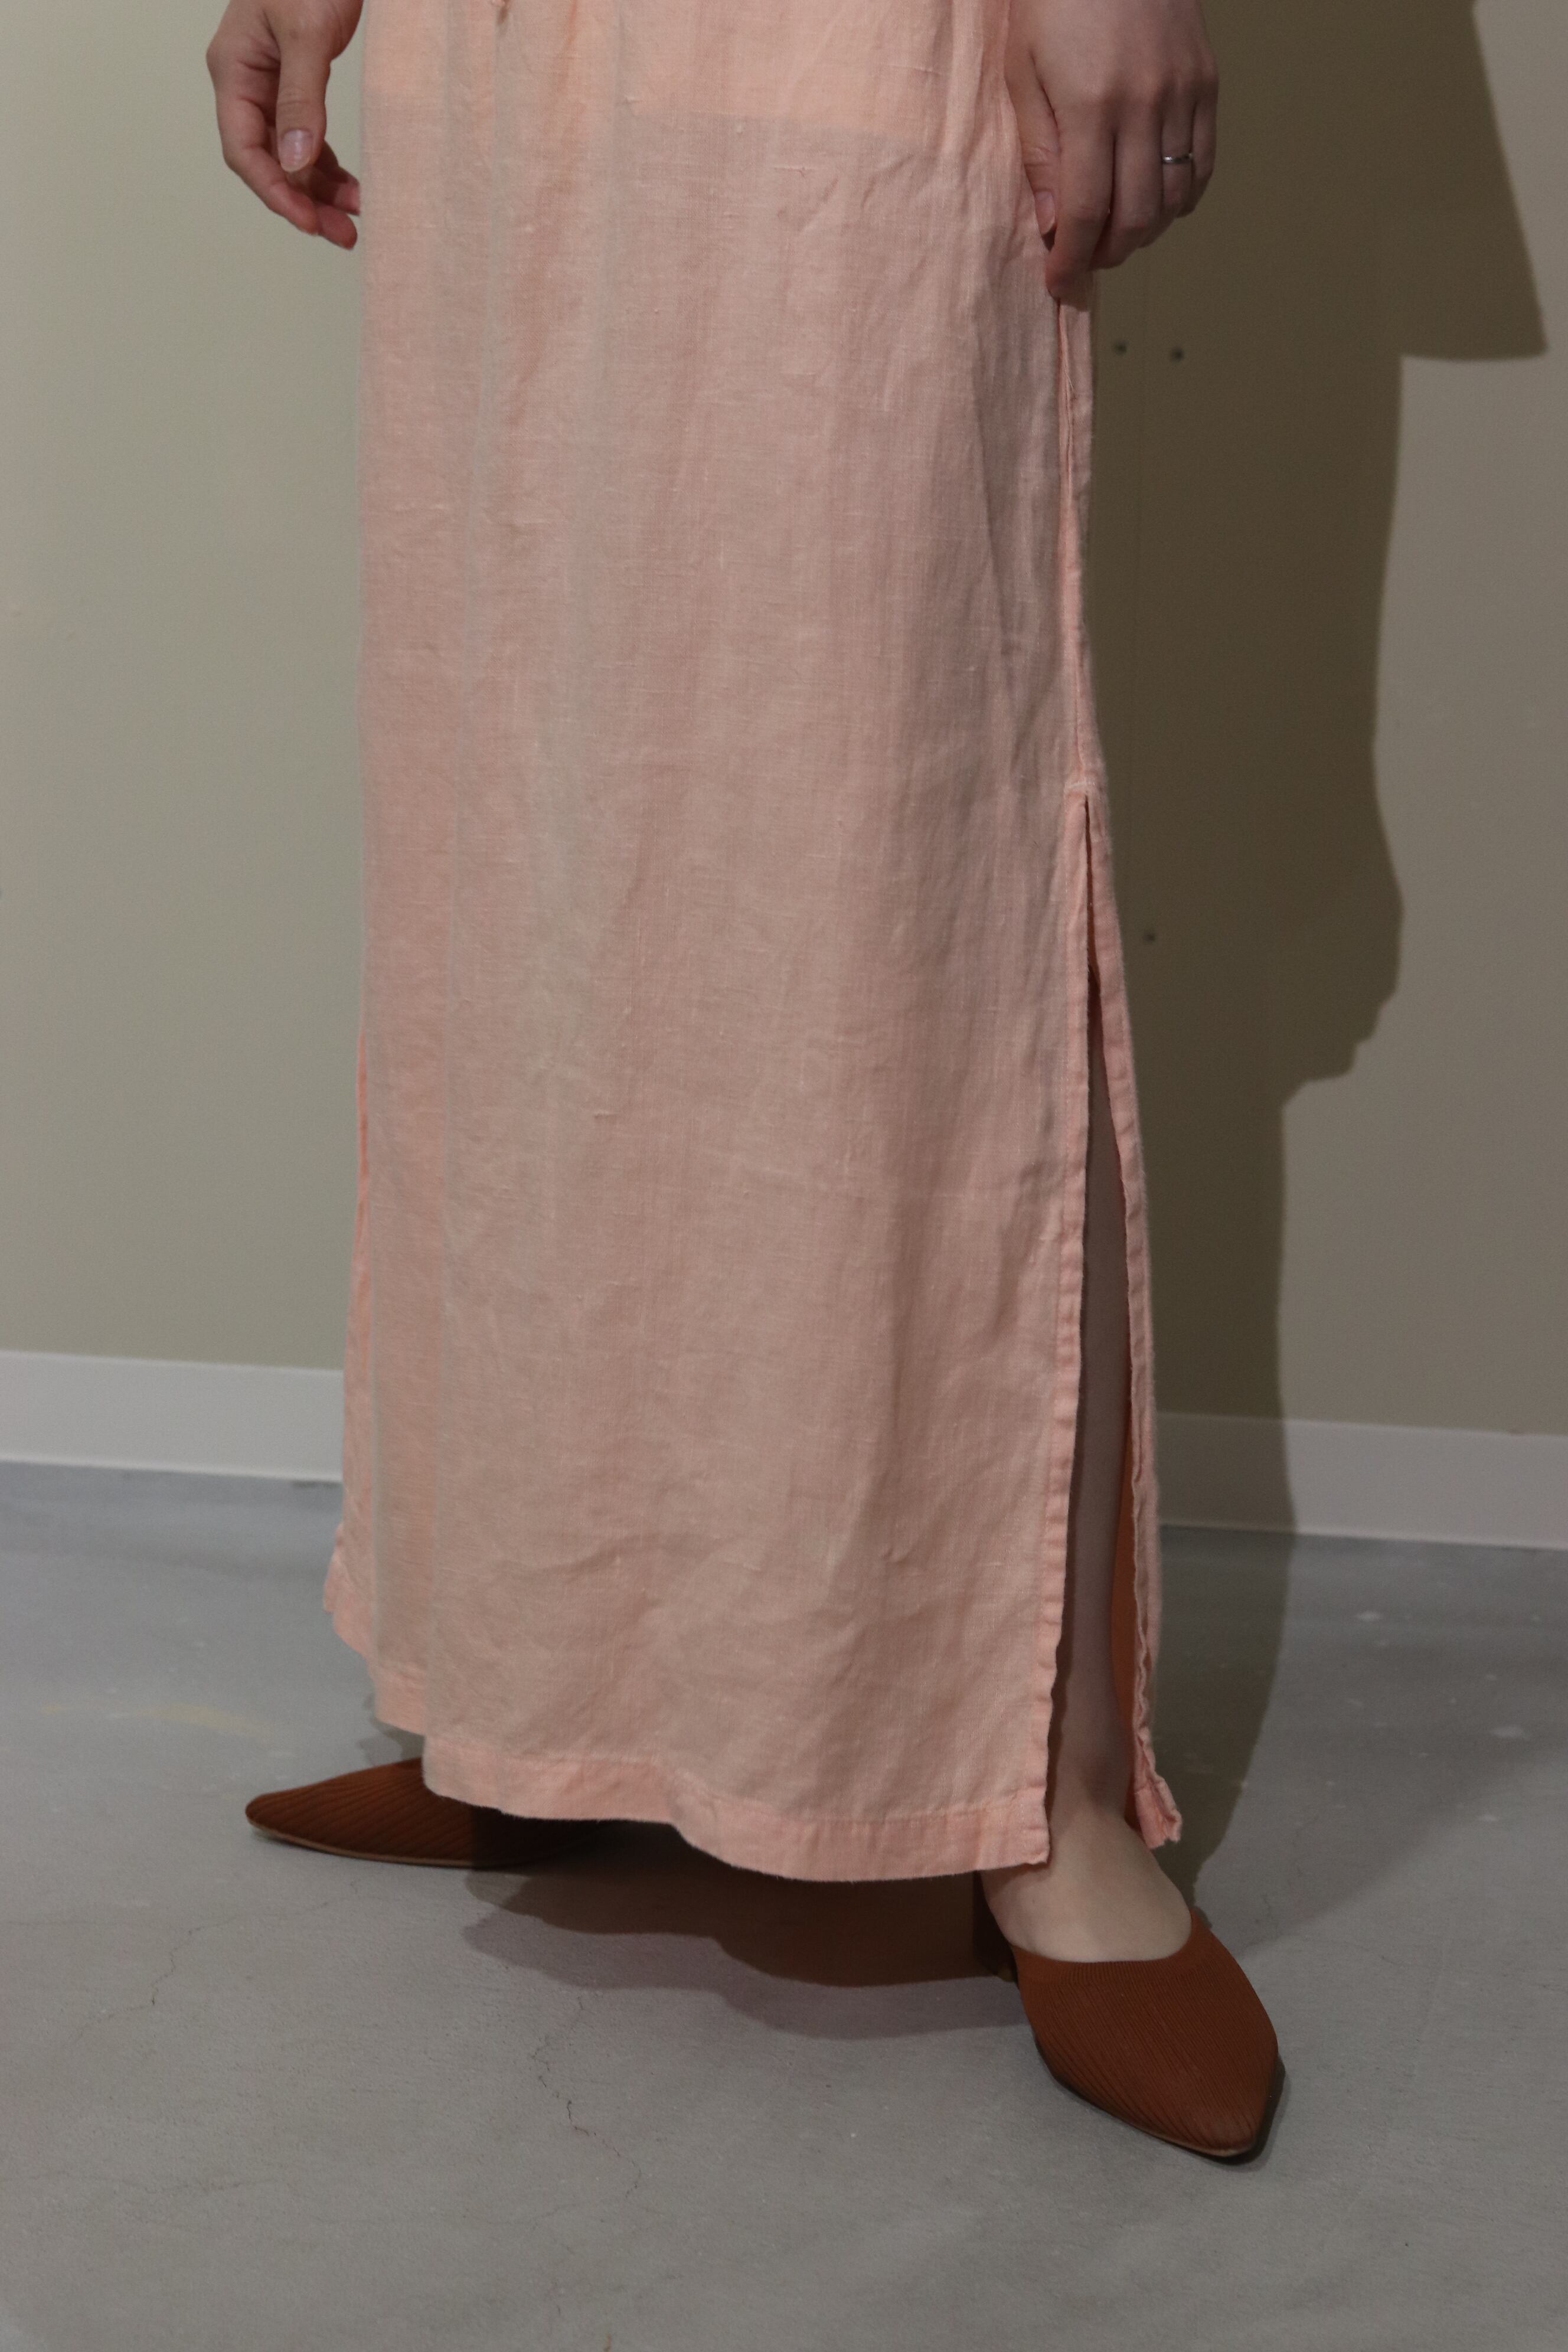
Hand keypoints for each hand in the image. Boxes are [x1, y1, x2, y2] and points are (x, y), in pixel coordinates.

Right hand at [207, 0, 364, 246]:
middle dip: (303, 202)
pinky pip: (309, 139)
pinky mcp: (299, 85)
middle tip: (343, 235)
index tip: (309, 222)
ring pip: (291, 156)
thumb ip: (301, 98)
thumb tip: (296, 162)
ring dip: (321, 192)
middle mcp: (248, 84)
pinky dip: (330, 167)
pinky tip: (353, 188)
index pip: (244, 149)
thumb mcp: (306, 33)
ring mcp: (272, 86)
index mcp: (234, 71)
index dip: (275, 192)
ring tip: (354, 220)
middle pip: (268, 162)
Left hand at [1006, 0, 1217, 301]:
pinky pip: (1202, 165)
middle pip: (1136, 217)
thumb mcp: (1023, 73)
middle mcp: (1146, 105)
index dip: (1072, 260)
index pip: (1087, 212)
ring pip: (1174, 199)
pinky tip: (1153, 201)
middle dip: (1107, 254)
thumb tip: (1050, 225)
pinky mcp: (1206, 83)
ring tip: (1114, 231)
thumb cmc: (1055, 2)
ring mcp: (1183, 94)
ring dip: (1143, 232)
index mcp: (1092, 105)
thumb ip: (1039, 153)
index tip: (1058, 284)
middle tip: (1083, 259)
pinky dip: (1179, 199)